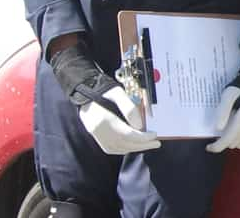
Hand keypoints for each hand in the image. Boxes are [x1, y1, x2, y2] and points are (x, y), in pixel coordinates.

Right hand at [49, 39, 158, 154]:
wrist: (84, 90)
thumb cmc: (103, 90)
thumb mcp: (118, 93)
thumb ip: (129, 108)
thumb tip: (140, 126)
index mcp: (104, 119)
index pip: (126, 134)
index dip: (142, 137)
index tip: (154, 136)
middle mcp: (98, 130)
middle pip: (123, 144)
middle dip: (142, 145)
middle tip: (156, 143)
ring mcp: (95, 135)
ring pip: (117, 149)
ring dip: (134, 148)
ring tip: (147, 144)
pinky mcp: (95, 136)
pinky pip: (110, 148)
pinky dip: (123, 149)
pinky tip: (133, 145)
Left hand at [206, 86, 239, 152]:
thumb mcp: (228, 95)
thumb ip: (222, 112)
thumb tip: (219, 128)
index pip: (227, 140)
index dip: (216, 146)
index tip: (209, 147)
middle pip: (234, 144)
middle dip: (224, 141)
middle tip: (220, 132)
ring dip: (234, 142)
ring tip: (229, 132)